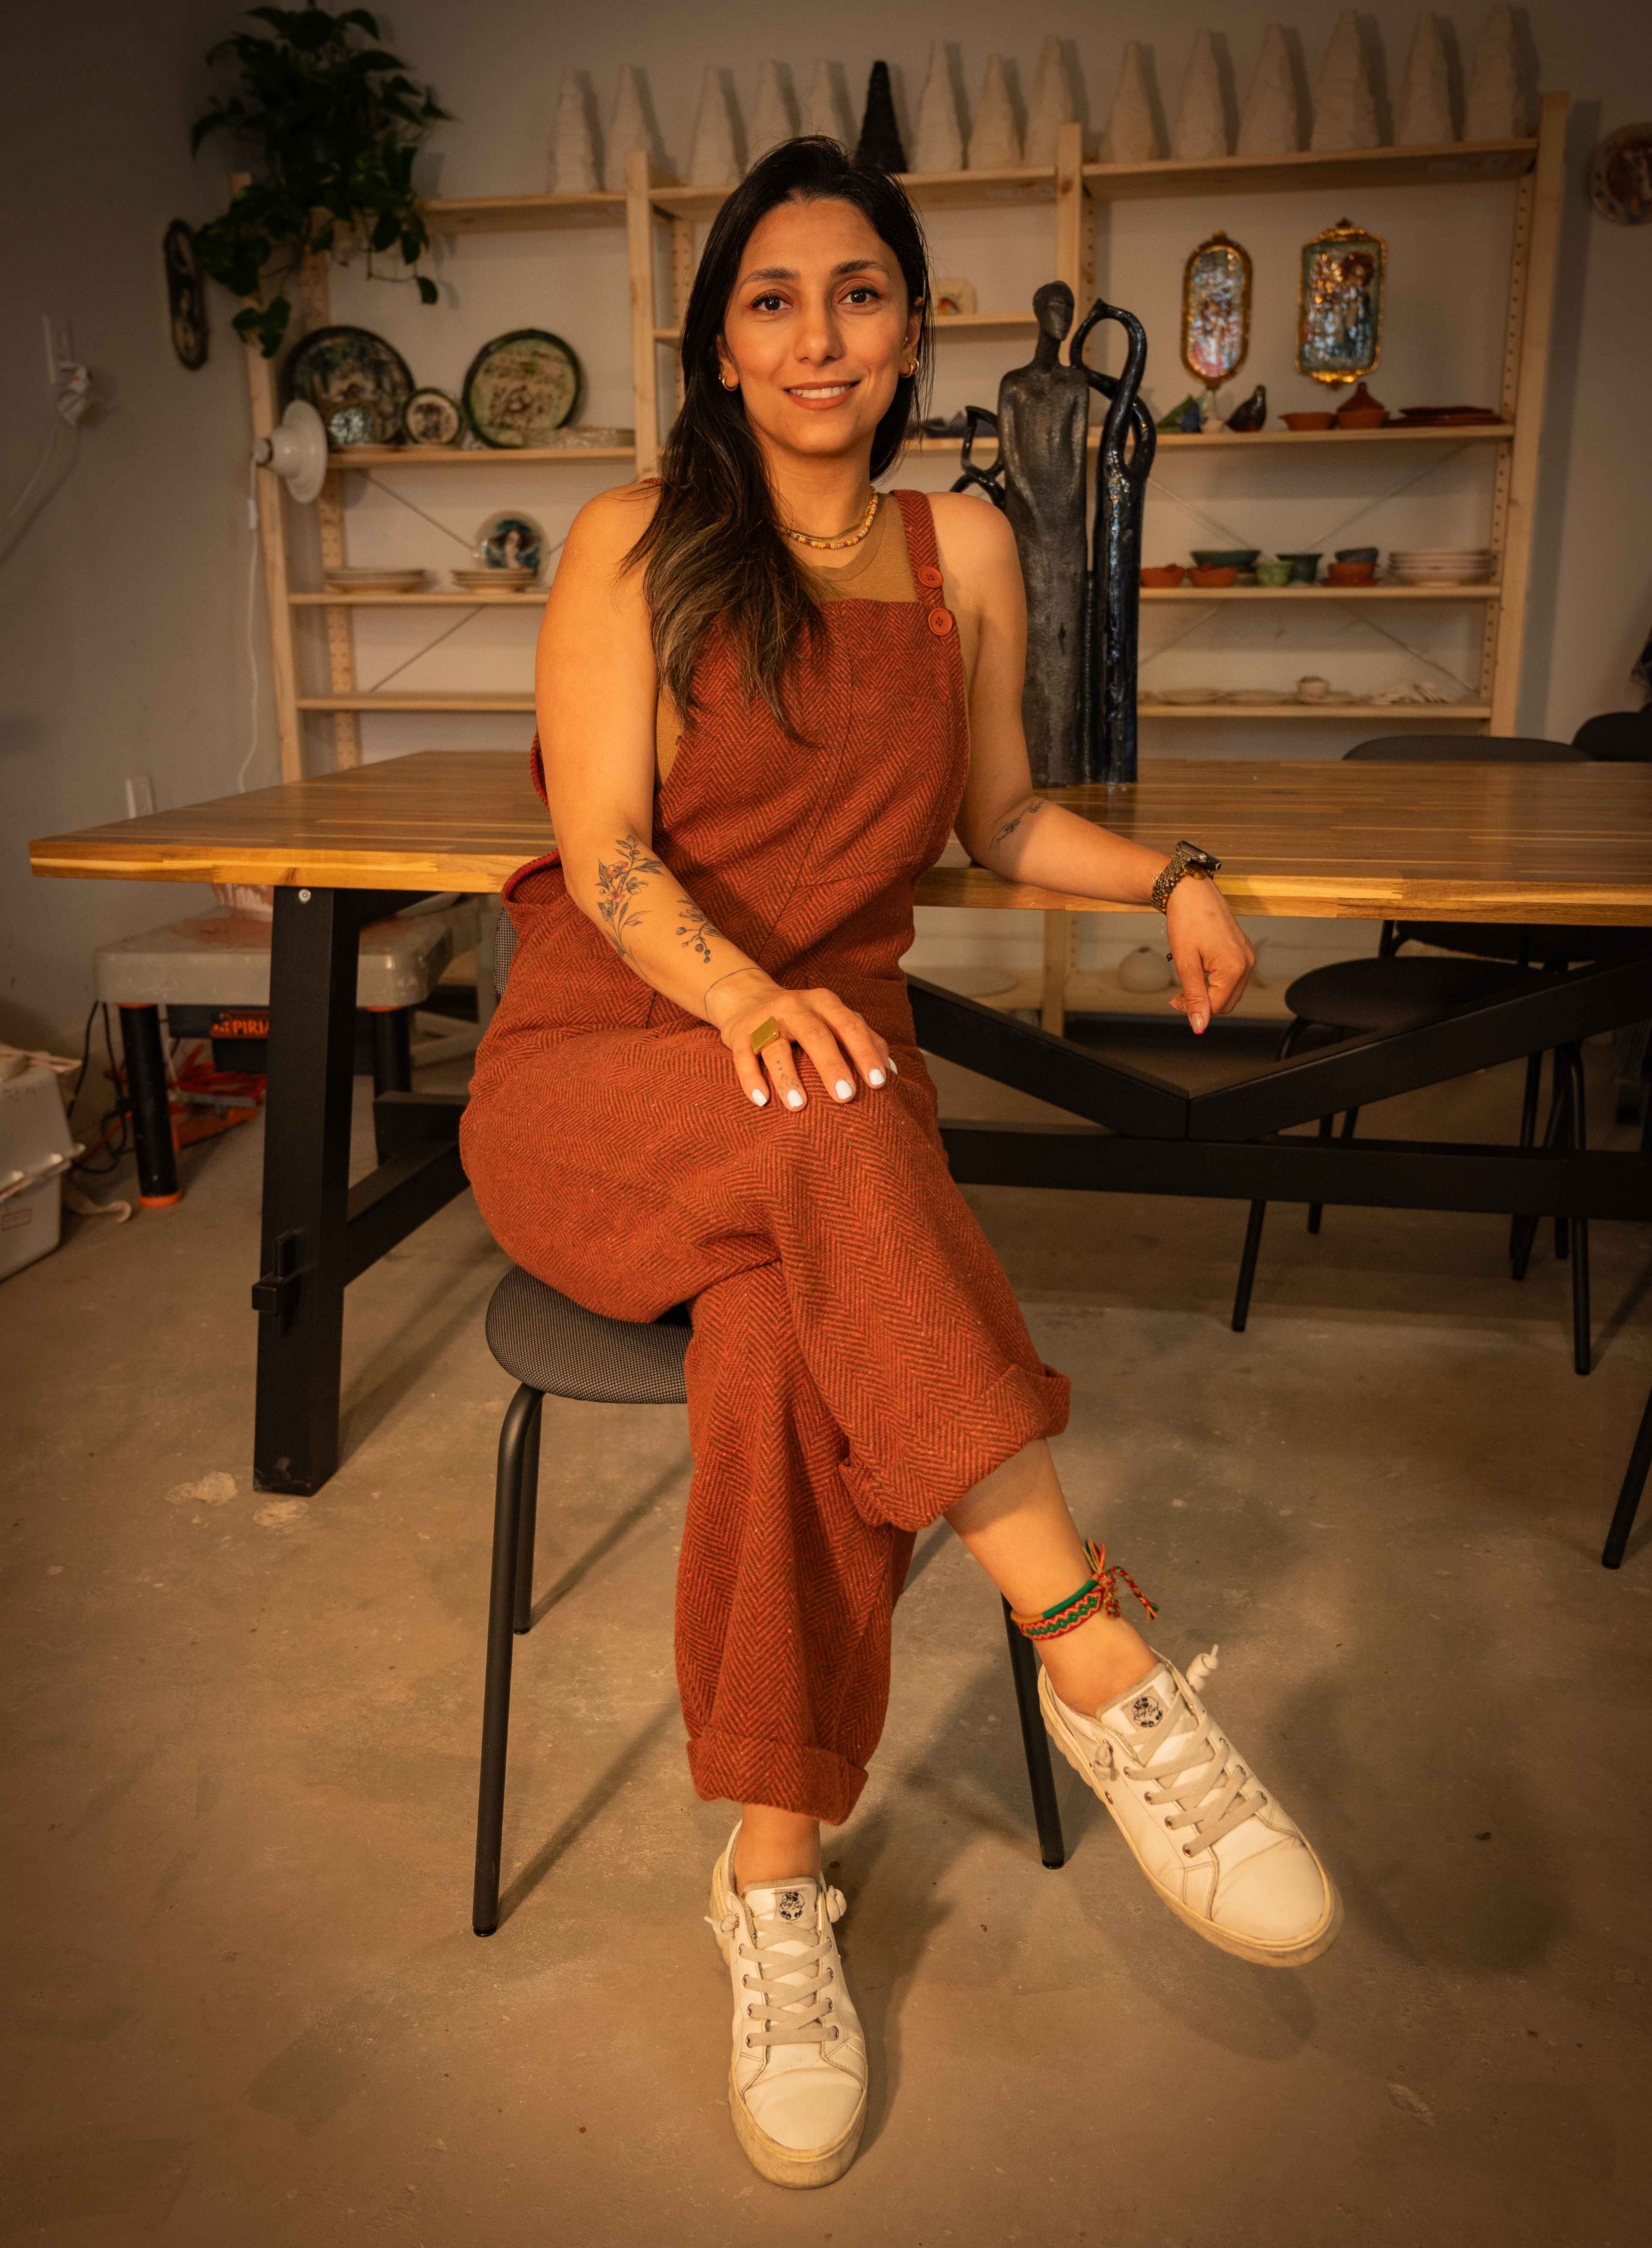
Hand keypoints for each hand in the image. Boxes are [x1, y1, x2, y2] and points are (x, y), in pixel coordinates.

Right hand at [705, 969, 892, 1109]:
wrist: (746, 998)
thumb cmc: (803, 1018)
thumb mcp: (832, 1018)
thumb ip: (862, 1039)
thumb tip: (892, 1072)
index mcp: (825, 1003)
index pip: (850, 1026)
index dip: (865, 1053)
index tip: (880, 1083)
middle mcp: (795, 1008)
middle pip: (816, 1035)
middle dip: (832, 1066)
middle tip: (846, 1096)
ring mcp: (766, 1020)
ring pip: (776, 1049)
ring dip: (787, 1078)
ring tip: (799, 1106)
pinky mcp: (740, 1036)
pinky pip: (744, 1058)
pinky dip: (751, 1079)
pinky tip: (761, 1100)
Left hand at [1164, 877, 1254, 1033]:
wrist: (1191, 890)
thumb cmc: (1187, 920)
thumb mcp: (1185, 962)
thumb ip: (1194, 996)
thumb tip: (1199, 1025)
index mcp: (1234, 968)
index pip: (1216, 1007)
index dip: (1193, 1010)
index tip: (1174, 1001)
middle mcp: (1247, 963)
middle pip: (1226, 1003)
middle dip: (1202, 1003)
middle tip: (1178, 994)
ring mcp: (1247, 956)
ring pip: (1230, 991)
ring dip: (1209, 993)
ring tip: (1187, 980)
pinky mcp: (1243, 950)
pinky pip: (1232, 977)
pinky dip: (1216, 981)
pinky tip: (1199, 970)